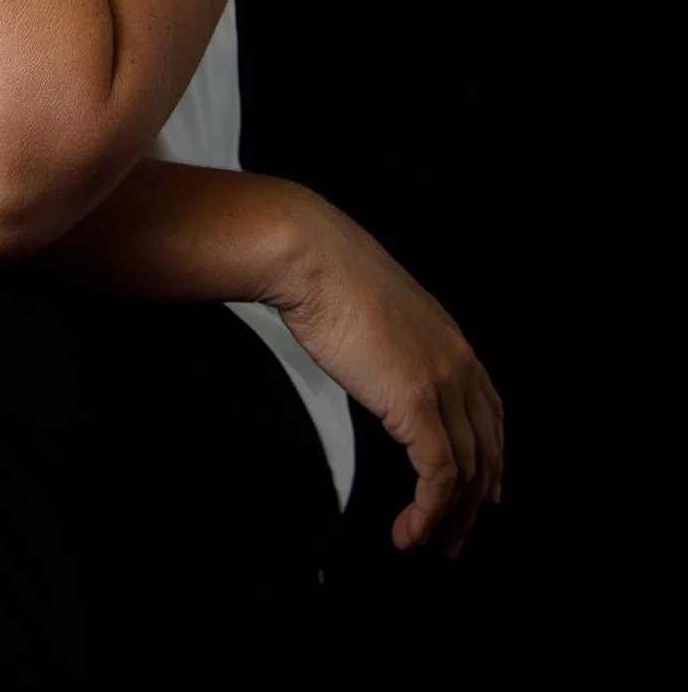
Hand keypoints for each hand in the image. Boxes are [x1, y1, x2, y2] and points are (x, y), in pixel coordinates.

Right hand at [274, 196, 504, 557]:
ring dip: (449, 519)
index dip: (489, 458)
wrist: (312, 257)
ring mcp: (442, 383)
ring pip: (467, 472)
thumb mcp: (378, 312)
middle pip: (486, 450)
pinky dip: (428, 514)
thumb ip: (394, 345)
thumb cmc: (328, 274)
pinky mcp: (418, 404)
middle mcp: (457, 362)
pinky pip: (438, 478)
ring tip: (426, 543)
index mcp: (450, 340)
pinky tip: (410, 529)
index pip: (489, 412)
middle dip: (474, 502)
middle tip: (455, 536)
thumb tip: (377, 366)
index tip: (481, 490)